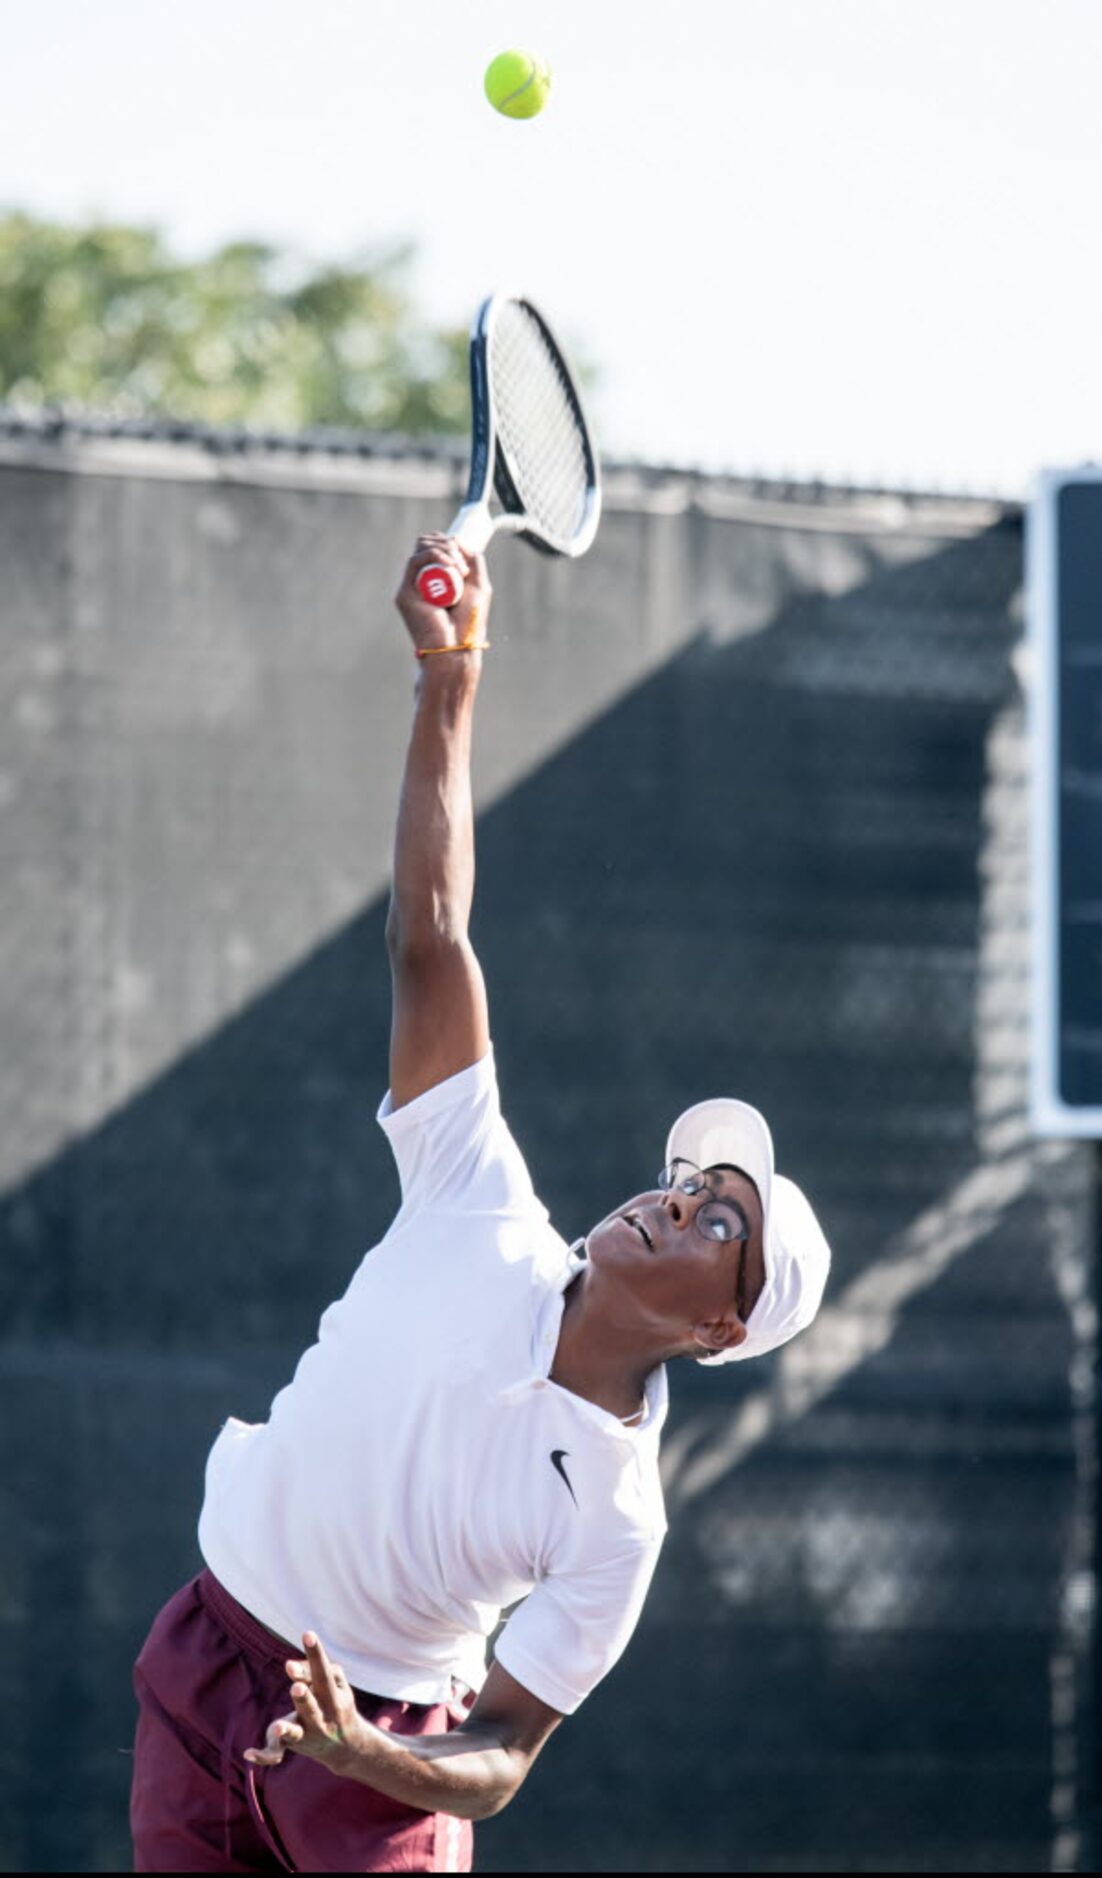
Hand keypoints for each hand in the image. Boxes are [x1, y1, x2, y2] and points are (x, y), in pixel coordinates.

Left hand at [244, 1631, 372, 1779]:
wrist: (346, 1746)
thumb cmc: (335, 1701)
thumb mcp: (336, 1684)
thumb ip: (314, 1669)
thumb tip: (291, 1666)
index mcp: (334, 1699)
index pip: (324, 1674)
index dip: (316, 1654)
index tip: (307, 1634)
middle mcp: (321, 1719)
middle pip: (310, 1707)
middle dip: (303, 1698)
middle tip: (296, 1687)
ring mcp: (306, 1735)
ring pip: (294, 1733)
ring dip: (285, 1730)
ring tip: (276, 1728)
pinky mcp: (291, 1746)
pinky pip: (276, 1753)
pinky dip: (262, 1755)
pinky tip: (248, 1753)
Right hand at [395, 535, 491, 655]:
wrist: (458, 645)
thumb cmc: (470, 621)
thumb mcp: (479, 585)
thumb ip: (474, 560)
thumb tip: (458, 538)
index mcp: (435, 577)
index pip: (434, 546)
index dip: (448, 540)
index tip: (464, 551)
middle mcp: (421, 580)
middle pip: (425, 543)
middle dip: (447, 543)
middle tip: (463, 563)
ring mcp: (411, 586)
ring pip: (421, 549)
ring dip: (444, 549)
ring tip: (460, 568)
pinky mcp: (405, 594)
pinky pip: (415, 562)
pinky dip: (434, 555)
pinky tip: (450, 564)